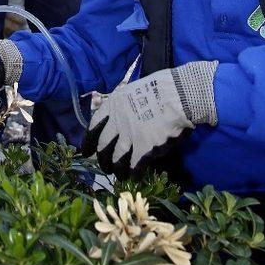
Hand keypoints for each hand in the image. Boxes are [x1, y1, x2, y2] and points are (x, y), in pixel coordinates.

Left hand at [82, 61, 217, 177]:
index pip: (94, 126)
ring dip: (115, 169)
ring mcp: (129, 136)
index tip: (86, 151)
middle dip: (101, 159)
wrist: (178, 95)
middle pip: (102, 145)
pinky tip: (135, 176)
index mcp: (113, 105)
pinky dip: (134, 173)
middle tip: (104, 166)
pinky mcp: (144, 149)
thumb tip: (121, 117)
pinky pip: (134, 166)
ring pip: (116, 159)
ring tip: (118, 175)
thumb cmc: (160, 88)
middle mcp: (117, 121)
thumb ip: (123, 106)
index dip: (89, 141)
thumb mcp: (133, 91)